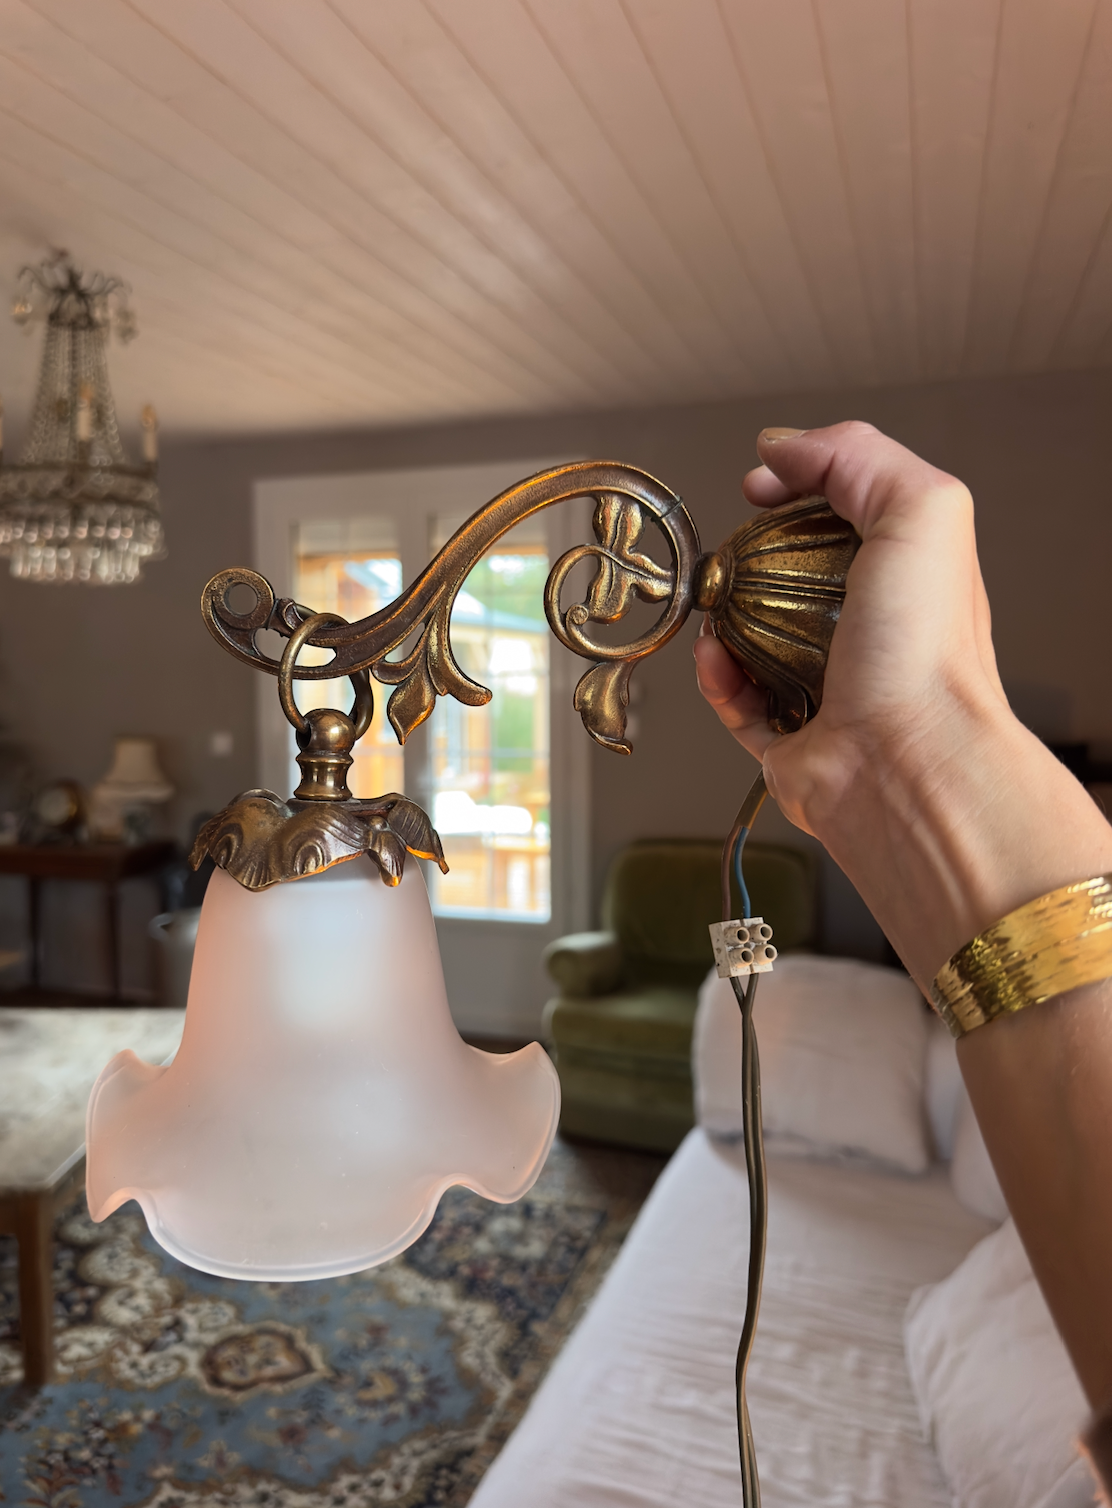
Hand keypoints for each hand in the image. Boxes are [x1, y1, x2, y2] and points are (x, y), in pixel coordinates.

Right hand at [694, 421, 1006, 834]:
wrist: (905, 765)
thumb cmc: (925, 650)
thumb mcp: (918, 510)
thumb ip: (855, 457)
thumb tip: (782, 448)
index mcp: (906, 578)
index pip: (848, 515)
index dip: (801, 489)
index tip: (761, 486)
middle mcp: (869, 632)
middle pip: (794, 575)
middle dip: (751, 555)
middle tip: (729, 549)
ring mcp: (827, 686)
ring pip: (756, 637)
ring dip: (723, 616)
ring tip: (714, 602)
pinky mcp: (787, 739)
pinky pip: (735, 699)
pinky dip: (715, 675)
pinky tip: (715, 655)